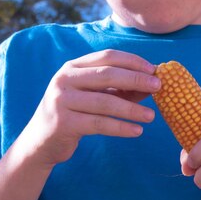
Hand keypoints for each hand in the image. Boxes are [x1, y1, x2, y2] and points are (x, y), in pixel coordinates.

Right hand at [23, 49, 160, 167]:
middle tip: (159, 87)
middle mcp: (64, 79)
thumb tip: (152, 84)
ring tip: (151, 116)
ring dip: (132, 109)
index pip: (107, 56)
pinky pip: (99, 123)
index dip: (132, 61)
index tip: (154, 69)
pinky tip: (137, 131)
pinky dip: (120, 127)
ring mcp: (61, 100)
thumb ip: (120, 89)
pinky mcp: (63, 122)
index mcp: (73, 67)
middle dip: (136, 79)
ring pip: (105, 101)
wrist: (41, 142)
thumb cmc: (74, 114)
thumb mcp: (95, 97)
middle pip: (107, 74)